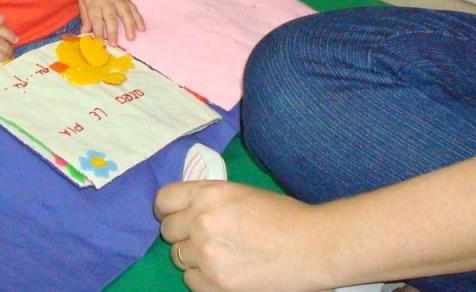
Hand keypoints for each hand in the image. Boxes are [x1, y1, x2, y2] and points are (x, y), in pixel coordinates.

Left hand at [78, 0, 144, 45]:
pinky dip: (139, 19)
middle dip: (113, 31)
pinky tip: (142, 29)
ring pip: (125, 13)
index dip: (98, 31)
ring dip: (129, 26)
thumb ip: (85, 17)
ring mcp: (119, 0)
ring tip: (131, 38)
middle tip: (114, 44)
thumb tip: (84, 32)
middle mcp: (108, 1)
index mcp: (95, 3)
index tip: (99, 42)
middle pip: (111, 17)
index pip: (96, 18)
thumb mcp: (83, 2)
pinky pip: (134, 9)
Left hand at [154, 180, 326, 291]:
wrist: (311, 246)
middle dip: (183, 234)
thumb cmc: (283, 216)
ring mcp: (206, 256)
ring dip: (194, 257)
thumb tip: (187, 210)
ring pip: (178, 258)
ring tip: (222, 254)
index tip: (178, 215)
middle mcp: (201, 222)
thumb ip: (210, 200)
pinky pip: (190, 281)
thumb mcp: (241, 193)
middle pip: (168, 231)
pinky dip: (204, 278)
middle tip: (206, 237)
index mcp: (209, 194)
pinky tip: (226, 271)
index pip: (163, 200)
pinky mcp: (214, 285)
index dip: (169, 209)